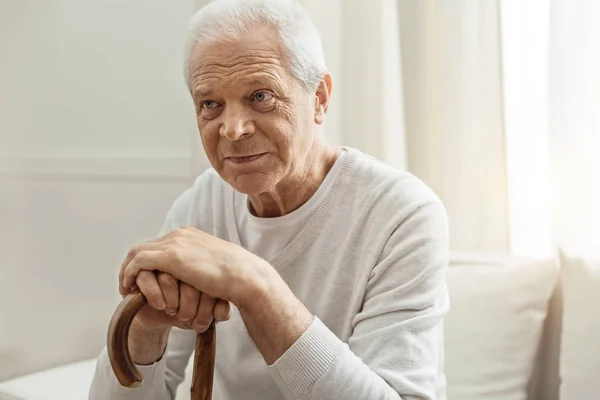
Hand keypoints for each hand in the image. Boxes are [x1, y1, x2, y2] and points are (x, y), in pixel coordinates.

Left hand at [120, 227, 312, 365]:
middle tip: (127, 285)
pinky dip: (130, 275)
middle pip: (144, 246)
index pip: (159, 244)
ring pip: (137, 252)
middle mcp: (180, 235)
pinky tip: (129, 289)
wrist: (245, 276)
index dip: (146, 262)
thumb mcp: (215, 268)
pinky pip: (140, 262)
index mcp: (190, 236)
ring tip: (125, 289)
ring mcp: (175, 243)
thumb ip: (201, 268)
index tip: (143, 280)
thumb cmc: (237, 278)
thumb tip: (200, 280)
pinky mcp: (171, 256)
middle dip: (132, 266)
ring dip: (127, 271)